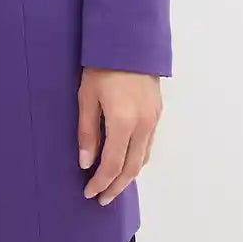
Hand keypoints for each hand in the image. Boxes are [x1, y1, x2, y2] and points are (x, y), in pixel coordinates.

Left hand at [77, 68, 161, 205]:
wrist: (129, 41)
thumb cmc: (102, 66)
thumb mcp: (86, 97)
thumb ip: (87, 132)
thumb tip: (86, 162)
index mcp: (123, 123)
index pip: (112, 165)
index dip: (100, 183)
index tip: (89, 193)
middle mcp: (142, 125)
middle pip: (131, 168)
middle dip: (115, 187)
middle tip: (102, 199)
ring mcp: (153, 120)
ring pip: (143, 159)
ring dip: (128, 176)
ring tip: (113, 185)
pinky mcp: (157, 113)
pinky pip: (148, 145)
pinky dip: (137, 159)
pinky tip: (126, 161)